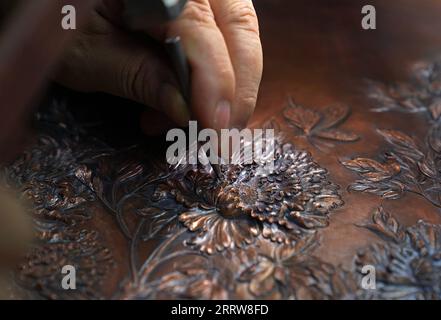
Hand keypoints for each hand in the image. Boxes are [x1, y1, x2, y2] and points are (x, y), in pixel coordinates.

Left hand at [55, 0, 262, 133]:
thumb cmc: (52, 18)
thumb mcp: (86, 53)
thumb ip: (139, 77)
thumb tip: (187, 113)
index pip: (200, 29)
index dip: (214, 82)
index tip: (214, 129)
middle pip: (237, 28)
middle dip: (236, 89)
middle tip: (221, 137)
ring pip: (238, 34)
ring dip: (228, 86)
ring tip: (191, 123)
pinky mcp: (195, 7)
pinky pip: (223, 37)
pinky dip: (216, 76)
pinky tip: (187, 102)